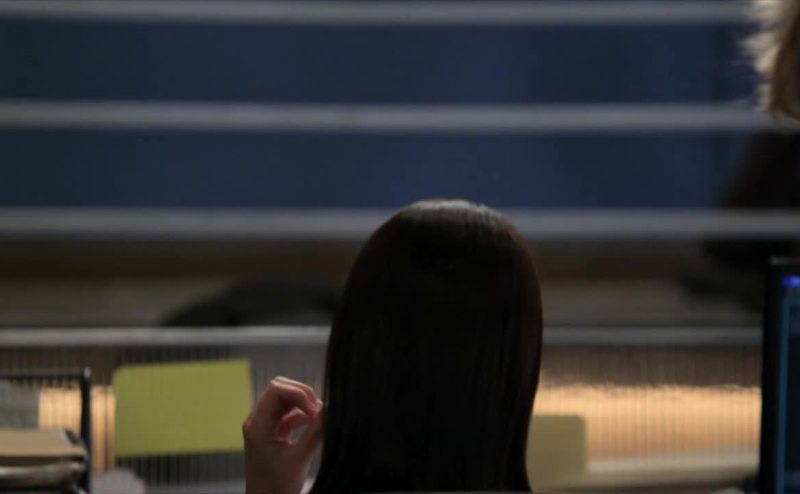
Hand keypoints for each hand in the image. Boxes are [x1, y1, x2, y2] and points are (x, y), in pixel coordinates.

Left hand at [243, 376, 323, 493]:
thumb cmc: (277, 486)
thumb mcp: (300, 458)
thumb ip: (316, 431)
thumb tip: (330, 408)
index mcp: (257, 425)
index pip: (276, 390)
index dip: (299, 393)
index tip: (316, 409)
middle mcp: (258, 420)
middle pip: (279, 389)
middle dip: (302, 395)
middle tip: (319, 410)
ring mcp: (265, 425)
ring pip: (285, 399)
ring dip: (304, 403)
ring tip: (320, 417)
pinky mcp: (273, 431)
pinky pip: (288, 413)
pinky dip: (303, 414)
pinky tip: (315, 422)